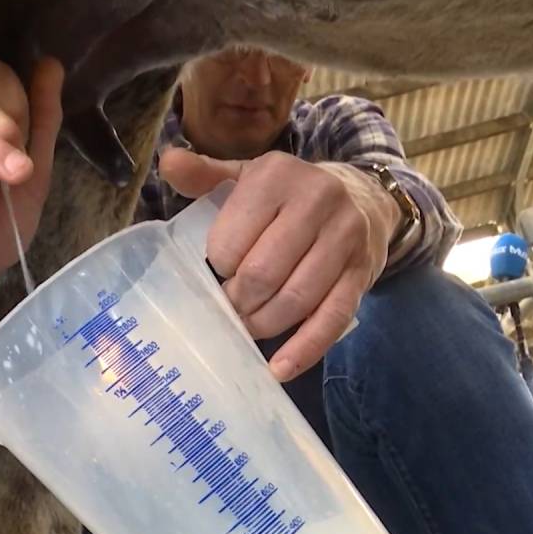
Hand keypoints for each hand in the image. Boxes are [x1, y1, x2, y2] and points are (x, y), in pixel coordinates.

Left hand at [159, 148, 401, 381]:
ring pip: (296, 299)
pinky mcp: (363, 273)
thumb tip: (168, 162)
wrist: (364, 197)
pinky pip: (332, 319)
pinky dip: (304, 350)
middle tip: (230, 308)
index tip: (218, 273)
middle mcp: (317, 200)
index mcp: (277, 175)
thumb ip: (206, 175)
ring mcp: (345, 238)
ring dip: (264, 325)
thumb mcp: (249, 176)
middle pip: (263, 274)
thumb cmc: (289, 194)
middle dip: (238, 302)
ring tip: (249, 327)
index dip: (218, 267)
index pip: (231, 240)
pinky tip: (280, 370)